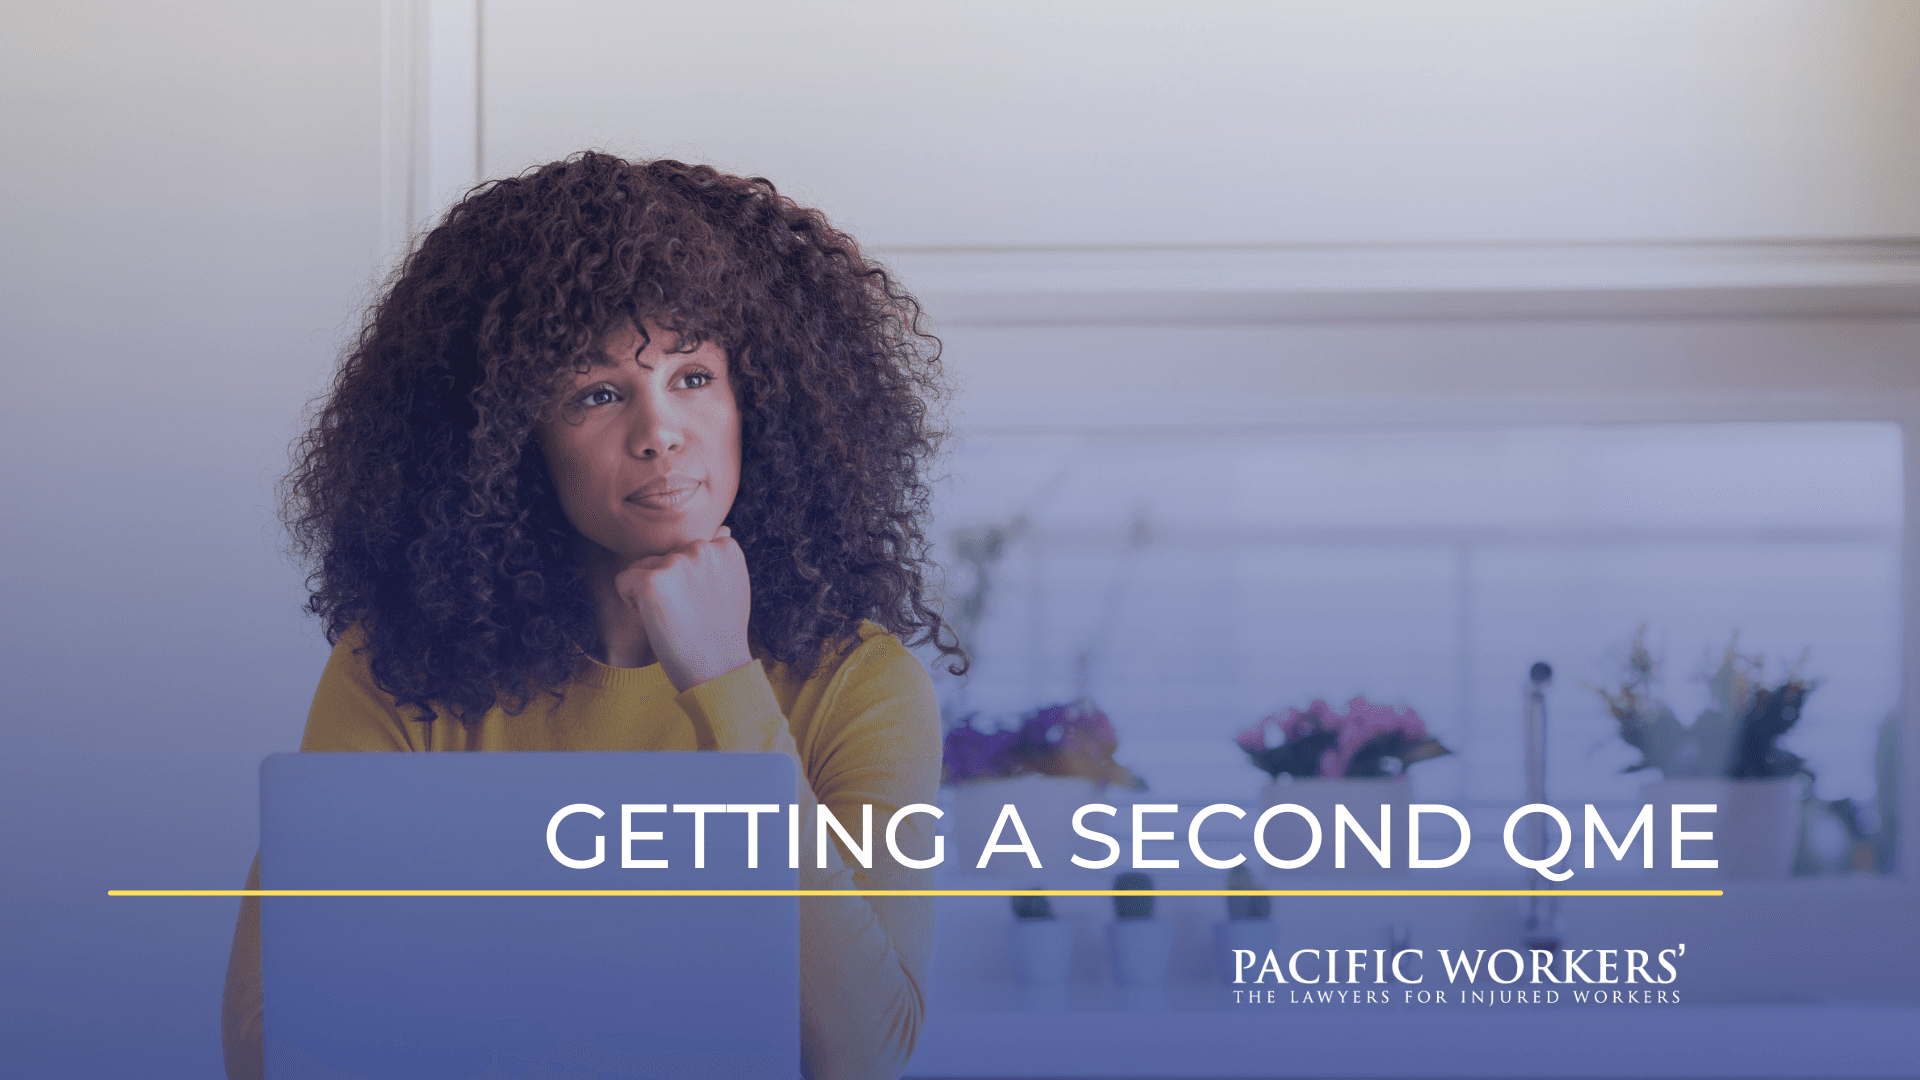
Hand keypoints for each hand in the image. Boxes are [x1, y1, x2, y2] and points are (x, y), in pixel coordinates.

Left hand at [613, 526, 752, 691]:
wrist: (718, 668)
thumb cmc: (722, 632)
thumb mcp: (732, 586)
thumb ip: (721, 558)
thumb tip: (721, 528)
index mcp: (725, 547)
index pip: (687, 550)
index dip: (689, 580)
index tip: (704, 604)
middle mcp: (703, 548)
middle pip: (663, 557)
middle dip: (668, 585)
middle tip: (689, 615)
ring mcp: (677, 562)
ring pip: (642, 567)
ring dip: (649, 593)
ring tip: (675, 618)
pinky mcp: (652, 580)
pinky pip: (623, 581)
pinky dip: (631, 604)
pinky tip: (655, 620)